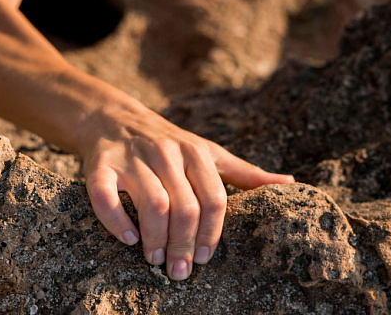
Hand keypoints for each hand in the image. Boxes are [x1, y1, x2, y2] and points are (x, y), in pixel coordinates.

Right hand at [79, 102, 294, 280]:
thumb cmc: (172, 144)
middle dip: (185, 244)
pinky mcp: (101, 165)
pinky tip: (128, 240)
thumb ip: (246, 173)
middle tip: (180, 271)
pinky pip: (105, 197)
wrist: (115, 118)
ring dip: (156, 239)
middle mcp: (167, 154)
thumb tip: (290, 182)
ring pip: (153, 203)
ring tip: (156, 260)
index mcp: (197, 153)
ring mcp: (134, 159)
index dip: (213, 233)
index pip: (214, 198)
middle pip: (185, 206)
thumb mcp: (211, 152)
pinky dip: (117, 221)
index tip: (206, 259)